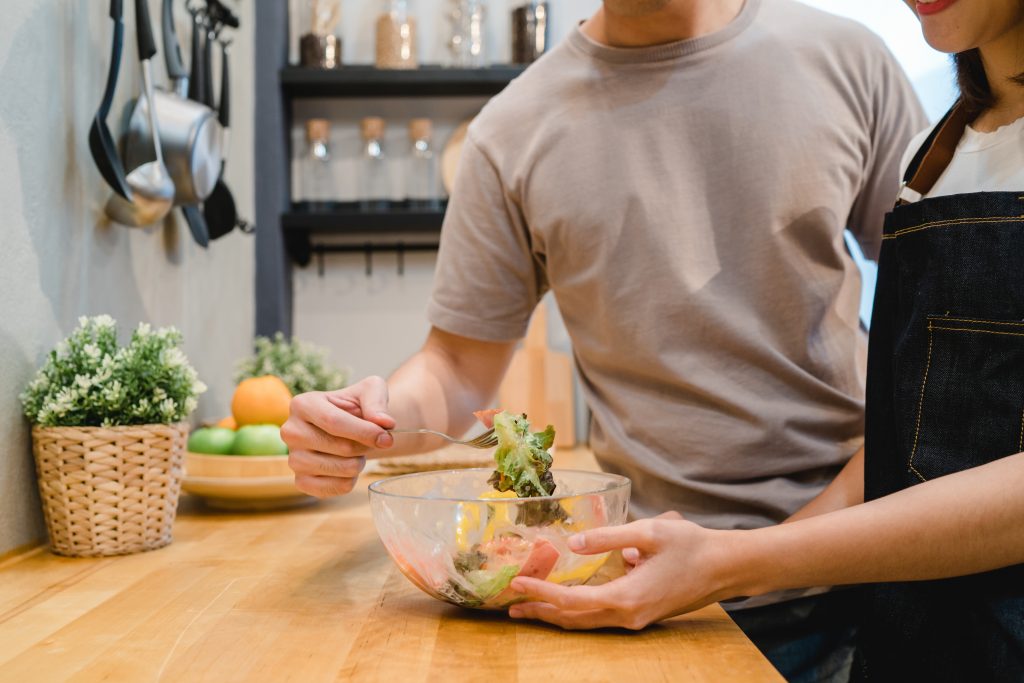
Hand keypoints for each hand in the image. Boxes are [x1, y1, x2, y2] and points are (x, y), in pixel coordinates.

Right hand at [282, 376, 395, 496]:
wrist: (348, 426)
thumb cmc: (357, 406)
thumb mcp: (370, 390)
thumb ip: (377, 402)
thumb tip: (385, 423)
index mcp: (302, 404)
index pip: (334, 422)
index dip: (365, 432)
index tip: (387, 438)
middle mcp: (291, 432)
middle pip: (341, 448)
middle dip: (365, 446)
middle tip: (370, 441)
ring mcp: (293, 459)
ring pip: (342, 469)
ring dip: (359, 462)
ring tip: (356, 451)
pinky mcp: (301, 481)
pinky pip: (336, 488)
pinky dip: (351, 480)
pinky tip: (348, 466)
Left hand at [507, 512, 735, 629]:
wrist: (727, 567)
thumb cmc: (692, 546)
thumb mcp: (649, 532)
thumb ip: (609, 537)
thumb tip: (574, 544)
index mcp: (627, 597)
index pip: (573, 600)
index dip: (543, 592)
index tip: (517, 583)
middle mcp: (628, 616)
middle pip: (575, 619)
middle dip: (541, 611)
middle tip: (510, 604)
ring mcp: (636, 619)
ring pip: (587, 622)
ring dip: (556, 614)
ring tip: (528, 606)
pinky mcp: (641, 614)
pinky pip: (600, 618)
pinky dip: (576, 611)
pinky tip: (565, 601)